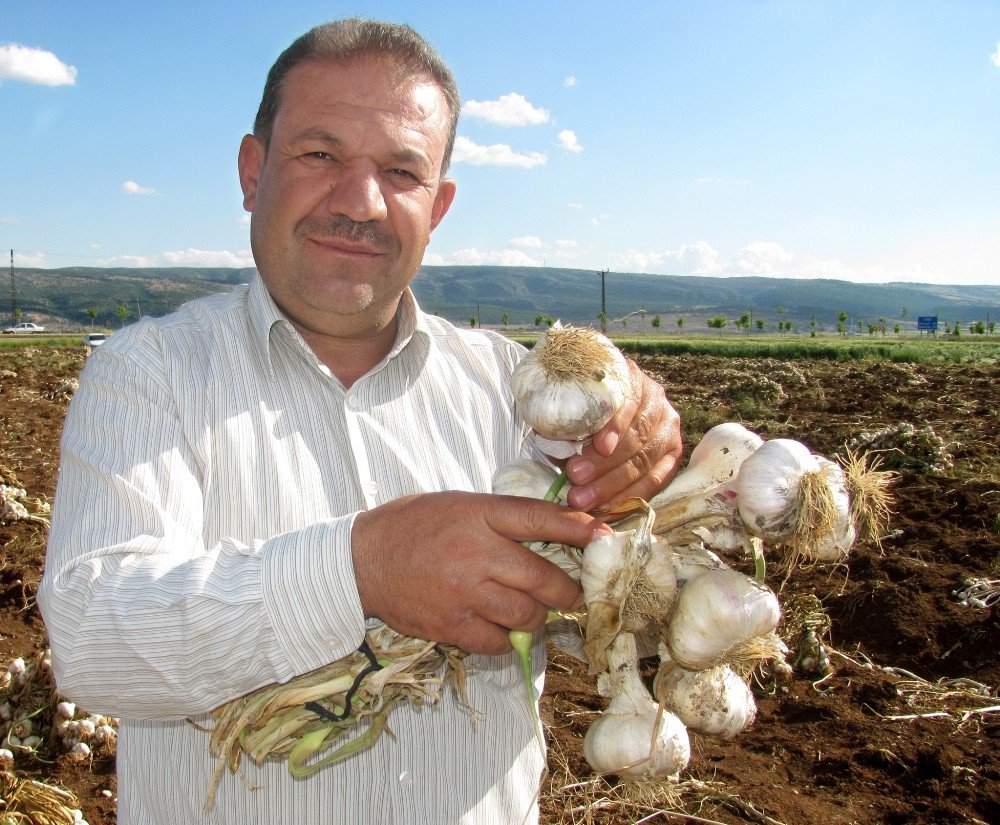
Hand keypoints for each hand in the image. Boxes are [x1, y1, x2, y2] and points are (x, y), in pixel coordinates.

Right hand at [351, 492, 610, 654]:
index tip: (605, 538)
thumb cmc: (413, 525)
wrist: (362, 561)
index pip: (542, 519)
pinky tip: (504, 627)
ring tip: (535, 610)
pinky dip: (510, 638)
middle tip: (573, 593)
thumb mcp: (459, 504)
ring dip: (540, 616)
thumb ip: (502, 515)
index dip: (581, 530)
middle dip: (568, 589)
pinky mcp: (452, 625)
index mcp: (479, 514)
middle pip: (544, 577)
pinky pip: (500, 641)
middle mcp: (477, 553)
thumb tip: (555, 524)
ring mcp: (465, 593)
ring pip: (528, 615)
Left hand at [563, 359, 681, 510]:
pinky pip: (654, 483)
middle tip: (575, 477)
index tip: (599, 446)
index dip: (616, 425)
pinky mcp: (671, 459)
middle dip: (606, 463)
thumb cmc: (578, 409)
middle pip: (638, 436)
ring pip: (645, 463)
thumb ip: (565, 415)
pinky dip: (628, 498)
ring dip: (613, 486)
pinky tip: (605, 511)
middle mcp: (656, 401)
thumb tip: (548, 433)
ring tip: (582, 500)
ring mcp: (668, 430)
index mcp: (631, 378)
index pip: (630, 401)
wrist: (596, 419)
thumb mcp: (570, 405)